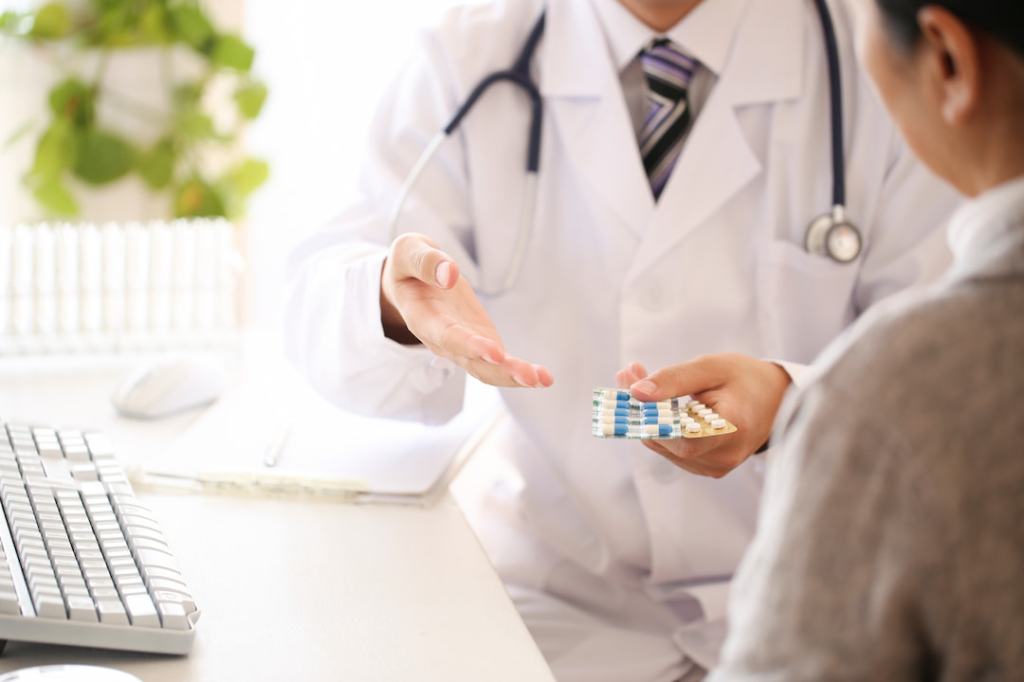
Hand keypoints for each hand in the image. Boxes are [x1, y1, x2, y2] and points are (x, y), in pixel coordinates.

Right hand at [380, 233, 553, 387]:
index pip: (446, 336)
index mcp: (422, 317)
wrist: (410, 280)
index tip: (495, 352)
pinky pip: (499, 364)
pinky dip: (521, 372)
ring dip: (514, 376)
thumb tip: (451, 274)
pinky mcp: (480, 343)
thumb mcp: (409, 251)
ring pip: (488, 369)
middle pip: (471, 362)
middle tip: (529, 376)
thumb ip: (425, 261)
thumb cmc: (409, 265)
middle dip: (501, 370)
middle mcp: (442, 340)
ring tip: (542, 379)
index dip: (469, 346)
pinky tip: (544, 378)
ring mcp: (462, 345)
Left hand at [616, 354, 791, 477]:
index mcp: (734, 429)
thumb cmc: (745, 379)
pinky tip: (655, 401)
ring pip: (664, 446)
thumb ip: (674, 379)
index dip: (652, 419)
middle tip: (628, 372)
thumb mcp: (712, 368)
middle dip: (641, 408)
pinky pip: (672, 449)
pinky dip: (659, 426)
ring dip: (646, 416)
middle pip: (667, 442)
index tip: (629, 387)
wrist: (776, 400)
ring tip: (637, 378)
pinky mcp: (708, 468)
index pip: (683, 438)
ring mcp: (716, 467)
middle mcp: (725, 456)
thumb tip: (636, 392)